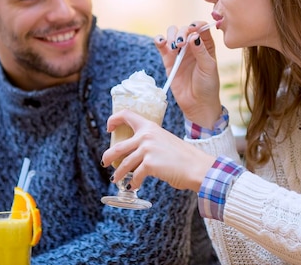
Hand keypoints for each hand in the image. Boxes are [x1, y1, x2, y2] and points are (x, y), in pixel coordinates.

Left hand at [101, 109, 215, 191]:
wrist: (196, 166)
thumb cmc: (183, 156)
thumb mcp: (164, 140)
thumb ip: (150, 142)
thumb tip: (136, 152)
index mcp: (150, 127)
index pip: (127, 115)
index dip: (114, 120)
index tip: (109, 128)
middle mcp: (146, 136)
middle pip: (118, 146)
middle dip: (108, 156)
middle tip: (105, 162)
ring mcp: (147, 150)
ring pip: (124, 164)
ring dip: (118, 173)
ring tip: (115, 178)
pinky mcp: (149, 164)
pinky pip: (135, 176)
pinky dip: (133, 183)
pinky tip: (133, 186)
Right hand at [155, 22, 221, 126]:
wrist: (197, 103)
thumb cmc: (208, 86)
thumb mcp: (208, 68)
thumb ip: (201, 51)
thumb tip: (193, 36)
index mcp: (205, 44)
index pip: (200, 27)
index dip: (196, 25)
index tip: (194, 30)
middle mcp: (192, 45)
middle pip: (185, 28)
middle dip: (182, 32)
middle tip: (181, 44)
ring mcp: (179, 52)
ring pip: (172, 33)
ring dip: (172, 35)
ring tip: (174, 47)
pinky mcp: (168, 60)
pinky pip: (161, 45)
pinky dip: (159, 40)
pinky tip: (161, 42)